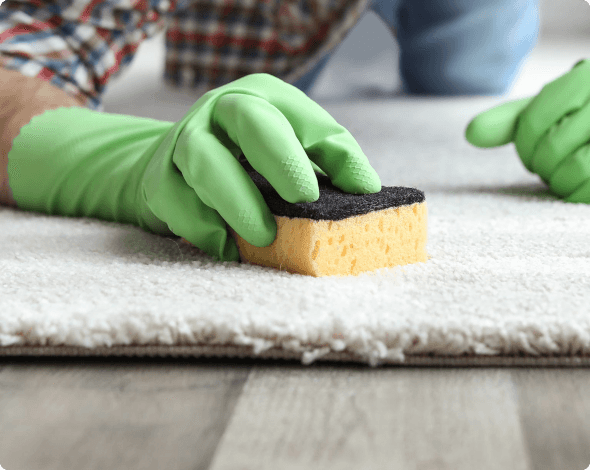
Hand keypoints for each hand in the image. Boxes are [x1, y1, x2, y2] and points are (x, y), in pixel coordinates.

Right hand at [8, 73, 380, 260]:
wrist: (172, 161)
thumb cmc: (244, 157)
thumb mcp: (289, 145)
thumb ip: (328, 159)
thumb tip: (367, 189)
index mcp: (261, 99)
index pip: (306, 119)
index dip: (335, 151)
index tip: (360, 188)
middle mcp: (221, 111)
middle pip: (249, 122)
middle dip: (279, 158)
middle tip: (305, 198)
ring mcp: (184, 141)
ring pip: (205, 162)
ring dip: (236, 201)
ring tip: (262, 237)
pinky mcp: (159, 178)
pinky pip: (177, 203)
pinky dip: (203, 228)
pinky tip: (226, 248)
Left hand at [465, 59, 589, 202]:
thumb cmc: (582, 115)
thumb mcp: (549, 110)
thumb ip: (511, 121)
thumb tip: (471, 133)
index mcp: (583, 78)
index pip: (533, 123)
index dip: (524, 147)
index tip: (533, 154)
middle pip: (552, 147)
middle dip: (542, 166)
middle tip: (549, 167)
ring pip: (577, 168)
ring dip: (560, 182)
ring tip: (563, 176)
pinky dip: (577, 193)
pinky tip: (577, 187)